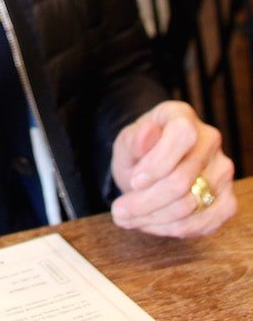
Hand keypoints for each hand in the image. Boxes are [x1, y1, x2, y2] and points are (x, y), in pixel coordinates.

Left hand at [110, 100, 236, 236]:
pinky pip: (203, 223)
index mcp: (182, 116)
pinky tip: (149, 224)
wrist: (151, 168)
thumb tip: (148, 132)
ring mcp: (222, 171)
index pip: (182, 136)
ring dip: (154, 218)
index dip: (158, 163)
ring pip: (190, 206)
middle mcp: (209, 140)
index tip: (134, 181)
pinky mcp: (227, 200)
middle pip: (182, 180)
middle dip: (146, 201)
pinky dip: (171, 229)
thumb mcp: (127, 143)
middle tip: (118, 211)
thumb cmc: (139, 151)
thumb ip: (134, 140)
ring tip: (127, 218)